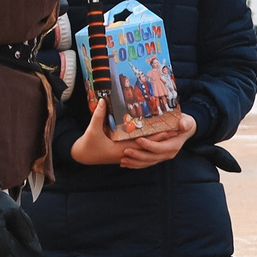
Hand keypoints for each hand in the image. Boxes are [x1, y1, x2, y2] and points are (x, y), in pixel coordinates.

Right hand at [69, 101, 193, 168]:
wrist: (81, 156)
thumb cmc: (87, 144)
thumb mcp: (92, 129)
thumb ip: (98, 115)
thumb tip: (103, 100)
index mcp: (121, 149)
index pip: (143, 143)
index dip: (156, 136)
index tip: (168, 130)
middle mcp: (126, 153)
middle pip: (148, 146)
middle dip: (161, 139)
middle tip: (175, 131)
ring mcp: (125, 154)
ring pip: (145, 149)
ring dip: (157, 142)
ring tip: (169, 134)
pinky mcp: (124, 153)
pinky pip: (139, 150)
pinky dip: (148, 145)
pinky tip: (155, 139)